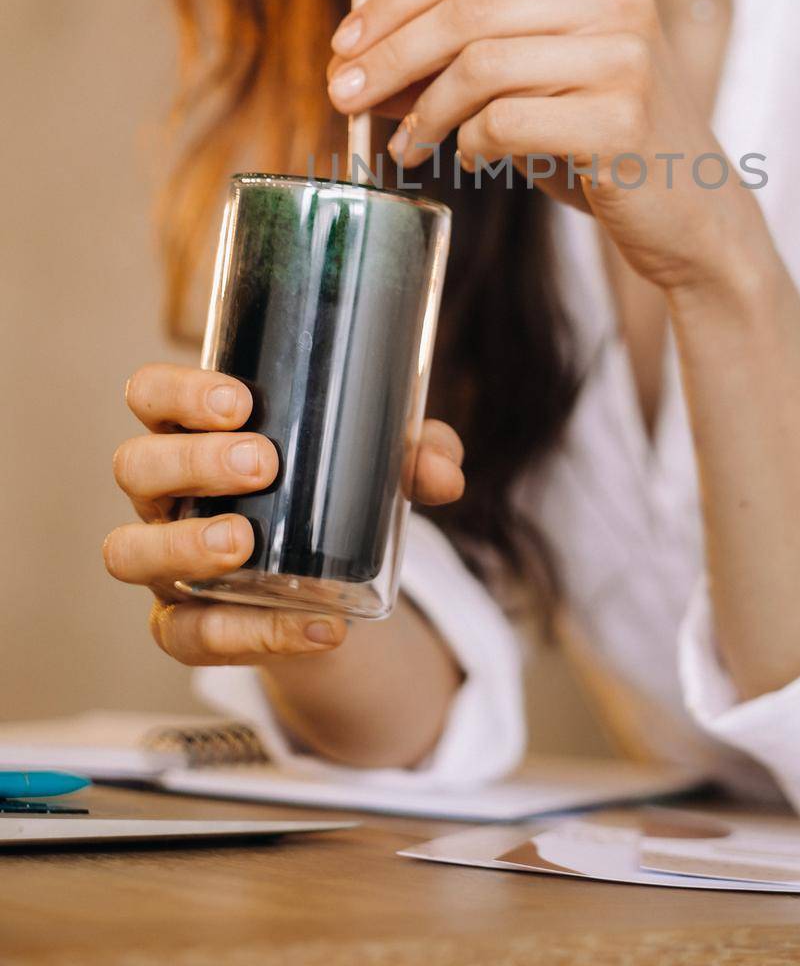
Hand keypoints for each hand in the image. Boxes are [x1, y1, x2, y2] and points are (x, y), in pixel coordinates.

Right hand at [105, 363, 463, 665]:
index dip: (179, 392)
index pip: (151, 395)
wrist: (327, 589)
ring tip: (242, 542)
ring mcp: (164, 562)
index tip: (239, 400)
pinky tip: (312, 627)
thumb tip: (443, 471)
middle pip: (135, 465)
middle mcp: (164, 495)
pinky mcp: (182, 627)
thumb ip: (416, 456)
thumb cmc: (329, 496)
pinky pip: (188, 636)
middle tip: (261, 462)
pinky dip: (251, 634)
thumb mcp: (378, 467)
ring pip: (128, 552)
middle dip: (193, 461)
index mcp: (193, 433)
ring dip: (184, 544)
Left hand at [326, 0, 765, 293]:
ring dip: (424, 112)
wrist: (692, 213)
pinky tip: (473, 161)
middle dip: (389, 54)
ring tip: (407, 148)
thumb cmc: (599, 143)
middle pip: (467, 7)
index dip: (393, 2)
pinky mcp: (624, 119)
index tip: (342, 45)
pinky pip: (506, 122)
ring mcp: (628, 54)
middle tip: (342, 97)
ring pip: (479, 64)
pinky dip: (471, 145)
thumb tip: (356, 61)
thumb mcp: (530, 84)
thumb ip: (456, 61)